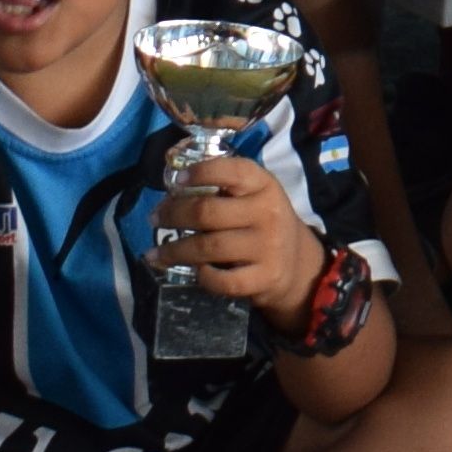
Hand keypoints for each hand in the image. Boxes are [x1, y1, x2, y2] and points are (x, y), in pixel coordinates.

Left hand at [157, 140, 320, 326]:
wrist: (296, 262)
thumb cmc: (260, 221)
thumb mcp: (252, 196)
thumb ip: (221, 189)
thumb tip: (170, 192)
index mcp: (263, 184)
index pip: (232, 171)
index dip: (202, 173)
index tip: (177, 180)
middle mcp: (267, 212)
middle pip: (207, 212)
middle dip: (173, 215)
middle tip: (155, 218)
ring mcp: (268, 246)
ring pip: (208, 247)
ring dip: (174, 250)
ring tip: (156, 253)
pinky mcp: (265, 276)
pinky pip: (223, 281)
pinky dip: (203, 277)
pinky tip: (194, 272)